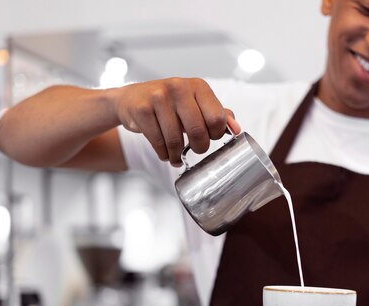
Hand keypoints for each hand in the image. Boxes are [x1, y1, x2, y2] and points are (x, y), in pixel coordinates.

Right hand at [110, 77, 240, 166]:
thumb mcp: (195, 104)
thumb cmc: (169, 105)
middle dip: (199, 147)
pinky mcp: (142, 109)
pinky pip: (158, 142)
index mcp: (198, 86)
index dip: (216, 134)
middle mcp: (179, 87)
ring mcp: (158, 97)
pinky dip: (163, 154)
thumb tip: (237, 129)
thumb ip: (218, 115)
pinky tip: (165, 153)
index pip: (217, 118)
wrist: (131, 99)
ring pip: (175, 140)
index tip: (210, 137)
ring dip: (177, 155)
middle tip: (195, 150)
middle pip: (198, 131)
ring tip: (176, 156)